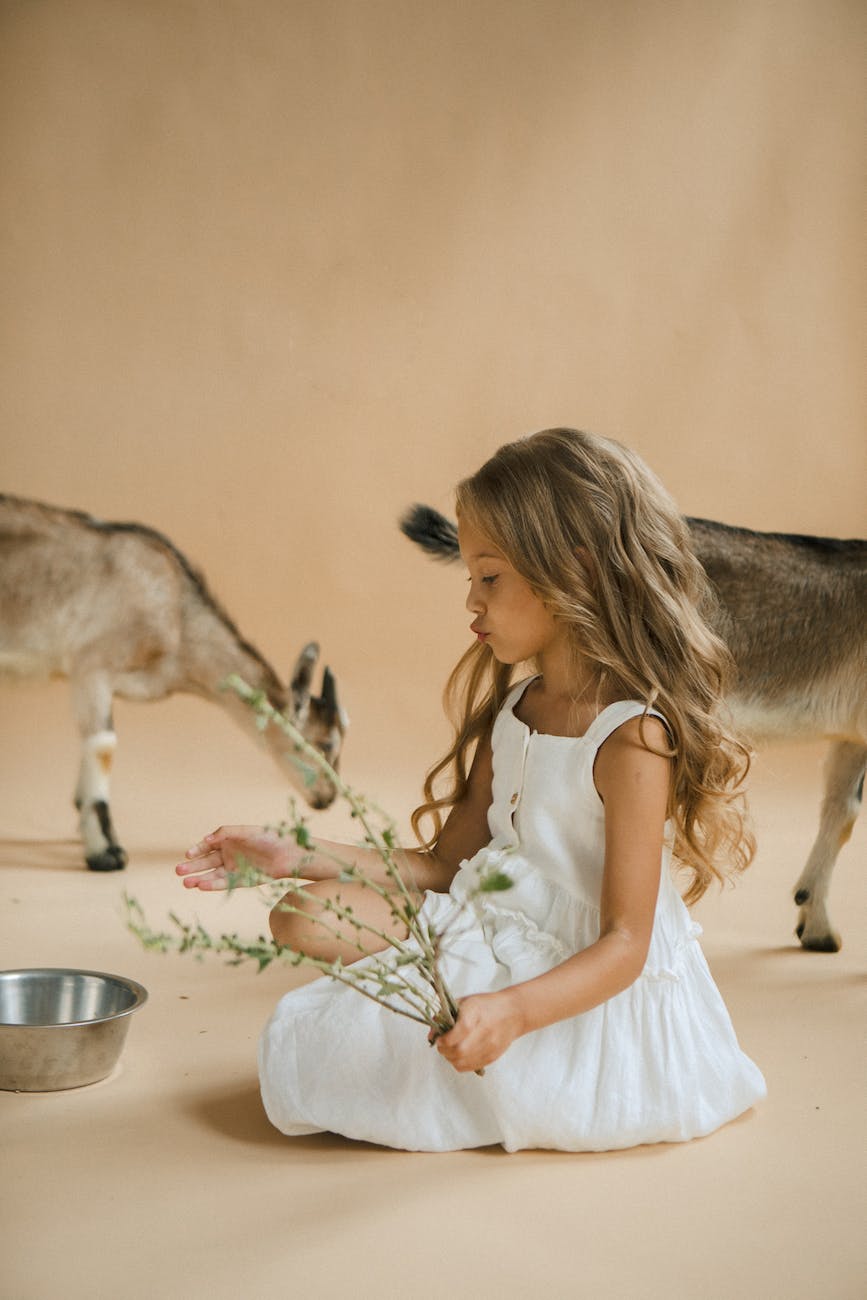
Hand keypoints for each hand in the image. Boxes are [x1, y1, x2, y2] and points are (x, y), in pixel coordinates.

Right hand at [175, 825, 299, 890]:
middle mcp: (229, 855)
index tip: (187, 854)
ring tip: (186, 883)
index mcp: (228, 841)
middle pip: (206, 862)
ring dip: (199, 879)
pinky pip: (225, 884)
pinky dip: (213, 885)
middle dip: (192, 867)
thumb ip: (226, 832)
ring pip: (212, 875)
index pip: (207, 846)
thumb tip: (206, 838)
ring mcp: (235, 869)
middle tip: (178, 871)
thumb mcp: (246, 831)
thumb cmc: (270, 837)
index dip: (196, 850)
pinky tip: (202, 886)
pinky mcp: (242, 881)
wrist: (291, 854)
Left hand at [432, 990, 523, 1072]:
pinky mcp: (492, 1056)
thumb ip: (445, 1014)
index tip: (439, 1038)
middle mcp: (484, 1031)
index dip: (444, 1039)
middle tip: (442, 1046)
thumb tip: (431, 1034)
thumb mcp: (465, 1002)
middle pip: (459, 1051)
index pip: (457, 1033)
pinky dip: (460, 1064)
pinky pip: (471, 1067)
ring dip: (450, 1059)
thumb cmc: (486, 1005)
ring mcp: (490, 1046)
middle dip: (444, 1051)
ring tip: (450, 1050)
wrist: (514, 1013)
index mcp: (475, 1013)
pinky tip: (460, 1055)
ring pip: (462, 1063)